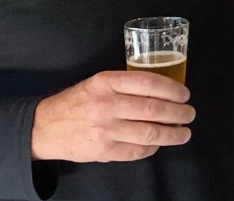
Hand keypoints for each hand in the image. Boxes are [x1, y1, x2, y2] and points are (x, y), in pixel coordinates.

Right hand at [31, 70, 194, 161]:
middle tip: (189, 114)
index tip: (184, 94)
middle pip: (154, 109)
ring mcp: (105, 130)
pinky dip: (154, 147)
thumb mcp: (98, 83)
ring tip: (184, 132)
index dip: (173, 89)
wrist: (43, 128)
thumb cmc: (77, 102)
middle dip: (179, 113)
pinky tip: (160, 143)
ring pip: (150, 133)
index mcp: (106, 82)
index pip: (149, 82)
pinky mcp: (103, 151)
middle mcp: (106, 105)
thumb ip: (126, 85)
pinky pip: (137, 150)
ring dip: (173, 134)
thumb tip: (164, 90)